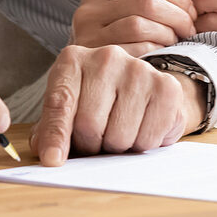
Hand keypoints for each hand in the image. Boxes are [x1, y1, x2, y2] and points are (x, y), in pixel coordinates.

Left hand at [29, 45, 205, 165]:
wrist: (143, 87)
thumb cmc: (98, 101)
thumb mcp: (69, 108)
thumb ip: (52, 129)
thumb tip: (49, 155)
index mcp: (73, 60)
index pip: (60, 103)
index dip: (56, 135)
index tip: (53, 160)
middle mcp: (106, 57)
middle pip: (89, 125)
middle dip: (91, 145)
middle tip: (97, 138)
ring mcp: (138, 69)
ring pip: (119, 137)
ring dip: (118, 147)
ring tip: (120, 129)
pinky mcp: (166, 87)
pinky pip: (148, 138)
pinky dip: (143, 143)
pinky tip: (142, 126)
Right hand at [70, 0, 195, 54]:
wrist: (94, 78)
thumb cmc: (118, 39)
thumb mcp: (131, 10)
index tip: (190, 11)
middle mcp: (88, 10)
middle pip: (146, 2)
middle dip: (178, 15)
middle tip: (190, 28)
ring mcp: (88, 36)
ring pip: (140, 25)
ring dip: (168, 33)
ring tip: (177, 40)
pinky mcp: (97, 60)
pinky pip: (135, 49)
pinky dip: (156, 49)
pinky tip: (163, 53)